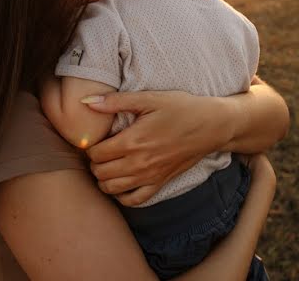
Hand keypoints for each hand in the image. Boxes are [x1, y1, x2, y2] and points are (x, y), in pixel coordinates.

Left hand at [83, 91, 232, 205]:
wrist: (211, 125)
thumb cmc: (181, 108)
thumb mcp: (149, 98)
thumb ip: (115, 101)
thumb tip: (86, 102)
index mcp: (133, 141)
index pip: (95, 154)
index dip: (90, 146)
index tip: (95, 138)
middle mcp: (139, 163)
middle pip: (100, 173)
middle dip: (94, 162)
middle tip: (99, 150)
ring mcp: (150, 177)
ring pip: (112, 189)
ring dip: (103, 178)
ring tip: (107, 164)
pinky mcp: (160, 183)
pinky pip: (134, 200)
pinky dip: (122, 195)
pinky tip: (121, 182)